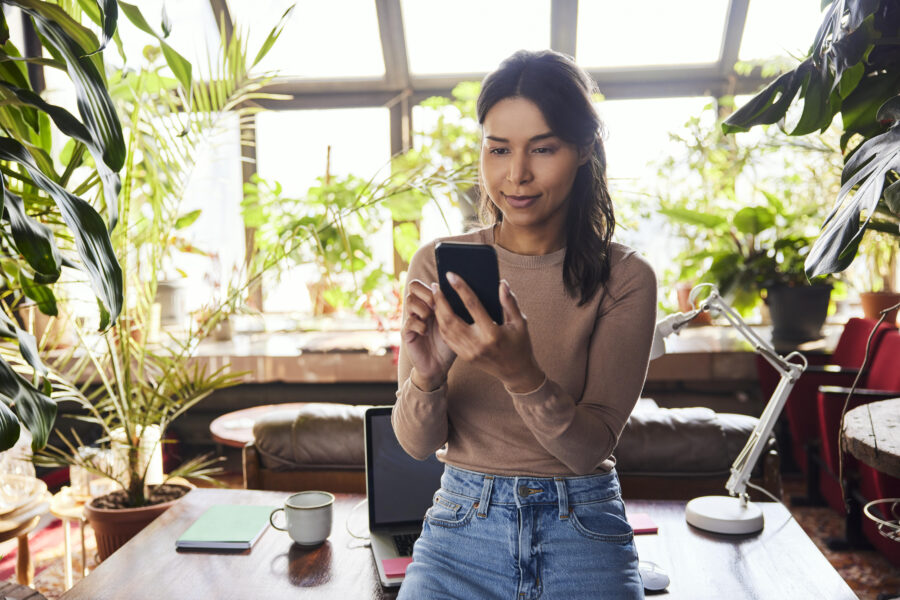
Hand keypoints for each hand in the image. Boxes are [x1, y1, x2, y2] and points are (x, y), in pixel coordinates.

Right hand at [401, 279, 456, 390]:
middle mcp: (419, 308)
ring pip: (409, 300)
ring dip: (422, 308)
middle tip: (436, 306)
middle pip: (413, 286)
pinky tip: (426, 332)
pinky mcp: (406, 333)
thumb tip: (461, 288)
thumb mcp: (455, 322)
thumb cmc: (450, 343)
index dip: (431, 285)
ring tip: (430, 318)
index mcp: (429, 303)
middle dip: (426, 293)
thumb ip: (454, 307)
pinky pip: (409, 321)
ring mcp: (411, 319)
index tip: (444, 295)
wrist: (439, 365)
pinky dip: (419, 325)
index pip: (423, 283)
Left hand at [432, 273, 544, 392]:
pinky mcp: (464, 357)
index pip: (472, 305)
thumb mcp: (520, 323)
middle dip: (440, 300)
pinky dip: (441, 325)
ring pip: (446, 330)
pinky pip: (447, 339)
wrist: (516, 372)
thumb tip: (501, 283)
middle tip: (435, 285)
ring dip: (437, 312)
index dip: (461, 288)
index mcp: (492, 333)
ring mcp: (469, 352)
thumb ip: (510, 302)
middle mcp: (478, 344)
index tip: (451, 275)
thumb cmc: (520, 344)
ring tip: (434, 296)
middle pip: (451, 319)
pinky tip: (439, 313)